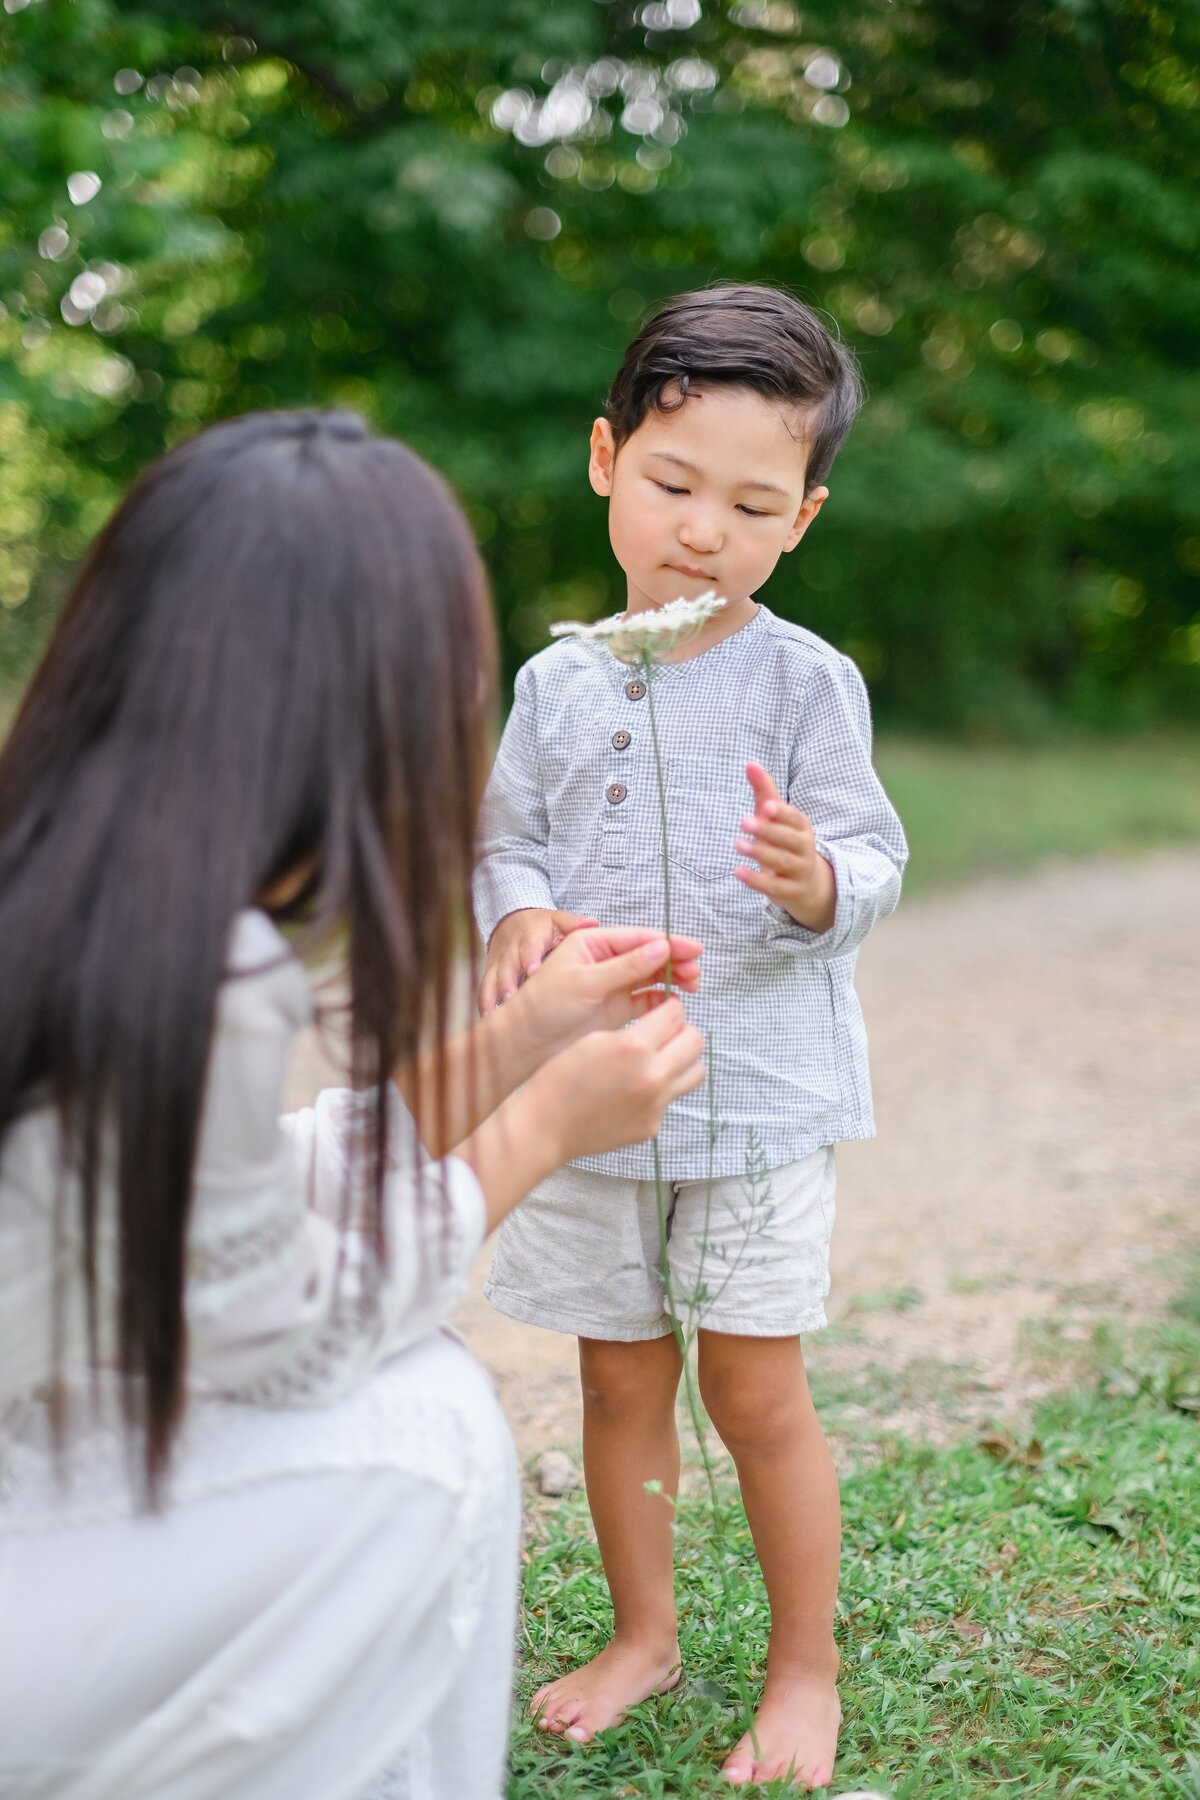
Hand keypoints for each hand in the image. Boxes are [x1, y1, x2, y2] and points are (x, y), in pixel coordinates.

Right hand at [479, 908, 596, 1015]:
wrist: (513, 920)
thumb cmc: (544, 926)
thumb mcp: (559, 920)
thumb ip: (574, 924)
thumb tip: (592, 924)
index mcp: (531, 936)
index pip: (530, 946)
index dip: (530, 958)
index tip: (533, 971)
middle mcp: (512, 948)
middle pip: (508, 964)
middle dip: (508, 981)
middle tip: (512, 998)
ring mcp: (499, 960)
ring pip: (493, 977)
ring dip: (493, 995)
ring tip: (494, 1013)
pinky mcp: (490, 970)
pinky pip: (484, 986)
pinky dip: (484, 1001)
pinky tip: (487, 1017)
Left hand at [510, 924, 702, 1060]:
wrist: (524, 1044)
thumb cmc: (543, 1007)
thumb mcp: (584, 982)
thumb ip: (625, 966)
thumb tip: (661, 948)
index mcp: (592, 944)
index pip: (638, 938)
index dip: (668, 942)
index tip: (694, 950)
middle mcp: (604, 961)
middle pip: (649, 955)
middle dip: (674, 960)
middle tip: (695, 972)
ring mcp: (612, 986)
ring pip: (651, 977)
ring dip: (672, 979)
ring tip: (692, 985)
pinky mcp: (616, 1010)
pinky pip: (646, 1000)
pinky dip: (662, 1000)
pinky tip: (675, 1003)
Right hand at [530, 1000, 705, 1162]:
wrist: (547, 1125)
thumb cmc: (562, 1078)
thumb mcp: (595, 1038)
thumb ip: (635, 1030)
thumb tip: (663, 1024)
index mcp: (634, 1047)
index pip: (676, 1015)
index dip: (671, 1007)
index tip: (666, 1009)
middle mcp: (652, 1076)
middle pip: (695, 1041)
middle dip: (683, 1031)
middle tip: (666, 1033)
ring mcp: (656, 1104)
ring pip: (695, 1072)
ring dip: (683, 1060)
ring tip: (660, 1060)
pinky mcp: (652, 1125)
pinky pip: (672, 1098)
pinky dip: (662, 1089)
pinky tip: (636, 1088)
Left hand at [734, 762, 836, 932]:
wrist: (807, 883)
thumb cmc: (785, 841)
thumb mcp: (776, 817)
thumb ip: (764, 791)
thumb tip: (750, 763)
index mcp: (802, 827)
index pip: (795, 818)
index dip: (781, 813)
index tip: (765, 806)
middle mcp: (804, 848)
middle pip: (789, 840)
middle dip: (768, 831)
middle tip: (744, 821)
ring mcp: (798, 871)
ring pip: (781, 862)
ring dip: (759, 853)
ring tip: (737, 844)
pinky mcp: (789, 891)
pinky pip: (773, 886)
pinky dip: (755, 880)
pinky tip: (737, 871)